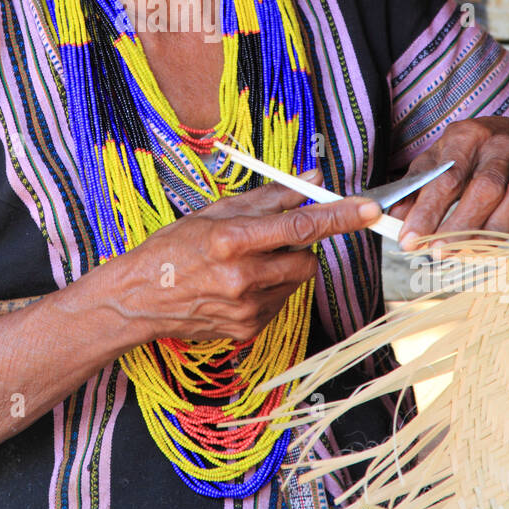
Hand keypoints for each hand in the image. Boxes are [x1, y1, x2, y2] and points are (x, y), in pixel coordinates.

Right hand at [114, 169, 381, 343]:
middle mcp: (241, 277)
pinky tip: (238, 286)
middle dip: (301, 247)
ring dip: (284, 268)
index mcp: (231, 240)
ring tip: (246, 264)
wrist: (138, 299)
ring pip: (296, 281)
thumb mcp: (215, 212)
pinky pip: (280, 302)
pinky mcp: (247, 328)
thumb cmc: (173, 248)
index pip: (300, 225)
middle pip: (307, 259)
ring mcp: (246, 308)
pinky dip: (270, 290)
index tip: (369, 208)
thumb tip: (313, 179)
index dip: (340, 216)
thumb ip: (269, 197)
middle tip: (274, 239)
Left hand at [388, 116, 508, 249]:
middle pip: (484, 187)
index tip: (410, 241)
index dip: (426, 211)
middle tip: (441, 254)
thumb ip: (418, 187)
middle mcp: (502, 143)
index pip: (445, 176)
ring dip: (499, 228)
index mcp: (466, 136)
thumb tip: (391, 218)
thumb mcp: (444, 162)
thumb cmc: (477, 159)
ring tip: (477, 255)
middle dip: (461, 224)